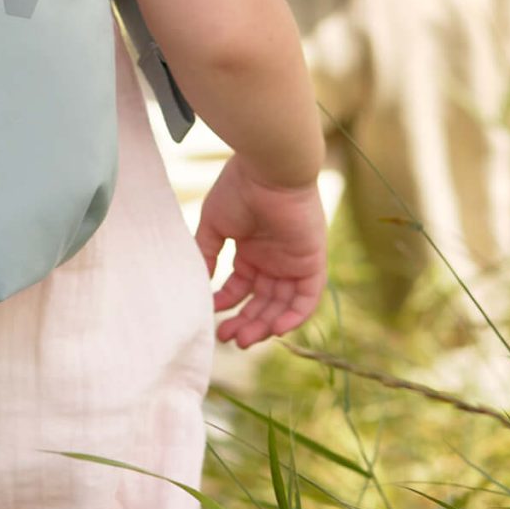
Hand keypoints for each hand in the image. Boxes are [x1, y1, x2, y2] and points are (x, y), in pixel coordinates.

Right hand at [195, 159, 327, 345]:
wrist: (267, 169)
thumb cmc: (239, 189)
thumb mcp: (214, 225)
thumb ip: (207, 253)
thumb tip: (197, 282)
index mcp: (252, 250)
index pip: (241, 287)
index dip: (227, 303)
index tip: (210, 313)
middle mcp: (274, 259)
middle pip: (262, 301)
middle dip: (245, 322)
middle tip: (227, 338)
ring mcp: (294, 261)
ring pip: (282, 305)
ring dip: (264, 325)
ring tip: (244, 339)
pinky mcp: (312, 261)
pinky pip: (307, 297)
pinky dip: (294, 316)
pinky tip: (274, 330)